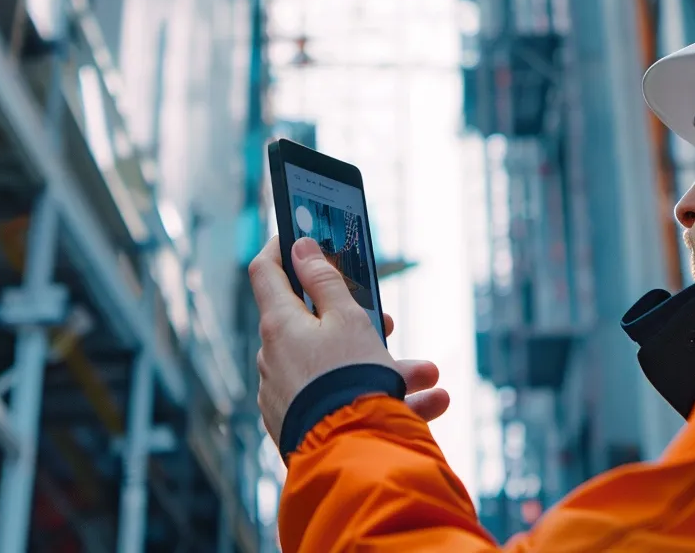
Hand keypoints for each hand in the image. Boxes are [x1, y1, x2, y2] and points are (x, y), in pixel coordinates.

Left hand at [249, 237, 449, 444]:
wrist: (351, 459)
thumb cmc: (350, 380)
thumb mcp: (348, 320)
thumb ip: (326, 280)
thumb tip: (300, 246)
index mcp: (278, 326)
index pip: (264, 271)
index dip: (281, 248)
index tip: (300, 235)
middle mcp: (274, 359)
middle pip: (315, 326)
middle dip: (362, 323)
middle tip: (391, 324)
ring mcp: (286, 395)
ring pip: (338, 369)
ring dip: (386, 368)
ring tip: (429, 377)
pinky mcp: (302, 427)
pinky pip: (342, 403)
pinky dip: (381, 398)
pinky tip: (430, 402)